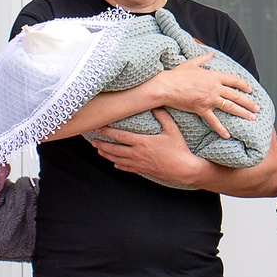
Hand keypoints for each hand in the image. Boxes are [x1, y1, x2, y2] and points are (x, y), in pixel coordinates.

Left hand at [90, 121, 210, 186]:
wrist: (184, 169)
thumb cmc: (179, 149)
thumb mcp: (172, 130)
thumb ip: (163, 117)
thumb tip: (156, 106)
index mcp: (142, 142)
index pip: (120, 136)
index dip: (107, 132)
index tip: (98, 128)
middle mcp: (137, 153)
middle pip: (115, 149)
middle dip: (102, 144)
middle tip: (93, 141)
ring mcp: (139, 164)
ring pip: (118, 159)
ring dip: (107, 155)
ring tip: (99, 151)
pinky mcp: (143, 171)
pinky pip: (128, 168)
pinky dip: (119, 165)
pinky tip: (115, 164)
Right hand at [145, 59, 260, 139]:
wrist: (166, 86)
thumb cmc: (177, 74)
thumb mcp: (192, 63)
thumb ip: (203, 58)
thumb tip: (210, 53)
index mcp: (213, 75)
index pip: (233, 80)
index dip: (243, 85)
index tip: (250, 90)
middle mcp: (214, 87)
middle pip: (236, 95)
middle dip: (249, 102)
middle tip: (257, 108)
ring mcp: (209, 99)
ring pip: (230, 107)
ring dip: (242, 113)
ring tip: (252, 118)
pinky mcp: (201, 109)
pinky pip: (214, 120)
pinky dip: (221, 129)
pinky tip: (228, 135)